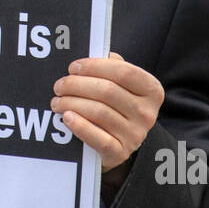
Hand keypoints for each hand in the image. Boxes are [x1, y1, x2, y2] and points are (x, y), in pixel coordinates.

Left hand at [50, 52, 163, 176]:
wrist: (120, 145)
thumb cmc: (116, 108)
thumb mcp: (122, 87)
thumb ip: (113, 68)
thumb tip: (94, 55)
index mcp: (151, 91)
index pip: (124, 72)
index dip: (95, 66)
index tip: (74, 67)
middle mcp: (147, 113)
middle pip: (107, 91)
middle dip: (77, 85)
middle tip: (59, 85)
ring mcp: (135, 134)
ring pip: (98, 112)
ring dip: (71, 103)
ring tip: (57, 101)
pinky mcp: (120, 152)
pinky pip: (97, 137)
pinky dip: (79, 125)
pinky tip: (66, 117)